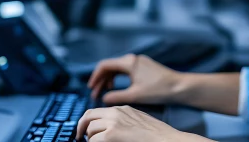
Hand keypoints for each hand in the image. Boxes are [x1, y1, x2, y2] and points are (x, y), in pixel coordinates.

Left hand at [76, 106, 192, 141]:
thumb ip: (124, 122)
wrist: (168, 140)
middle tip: (80, 137)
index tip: (86, 130)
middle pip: (88, 115)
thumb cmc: (158, 136)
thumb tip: (109, 130)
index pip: (98, 111)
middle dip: (82, 127)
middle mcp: (117, 112)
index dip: (89, 121)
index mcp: (124, 109)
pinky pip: (94, 140)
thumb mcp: (139, 123)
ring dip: (90, 138)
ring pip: (90, 129)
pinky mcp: (113, 134)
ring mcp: (114, 122)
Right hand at [87, 54, 180, 104]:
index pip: (104, 65)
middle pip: (110, 67)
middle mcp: (133, 59)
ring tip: (106, 92)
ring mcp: (139, 62)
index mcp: (129, 62)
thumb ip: (116, 96)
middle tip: (95, 94)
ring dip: (110, 80)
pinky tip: (119, 88)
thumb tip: (103, 98)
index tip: (90, 88)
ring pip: (118, 68)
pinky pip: (126, 70)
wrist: (179, 87)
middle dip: (101, 80)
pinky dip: (119, 78)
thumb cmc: (158, 90)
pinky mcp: (144, 66)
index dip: (95, 76)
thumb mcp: (134, 95)